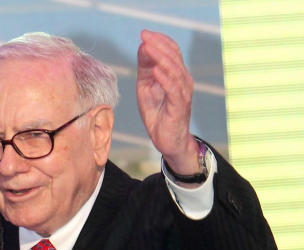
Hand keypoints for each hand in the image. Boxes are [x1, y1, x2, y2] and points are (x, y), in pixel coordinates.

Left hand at [136, 29, 200, 173]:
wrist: (168, 140)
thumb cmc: (158, 114)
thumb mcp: (146, 88)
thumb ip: (145, 69)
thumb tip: (142, 47)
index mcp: (175, 75)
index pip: (171, 52)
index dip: (159, 41)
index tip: (144, 33)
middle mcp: (182, 81)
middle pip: (173, 58)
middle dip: (158, 45)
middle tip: (144, 35)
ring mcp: (182, 93)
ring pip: (174, 71)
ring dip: (161, 58)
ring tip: (149, 47)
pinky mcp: (178, 107)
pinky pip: (173, 90)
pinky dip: (165, 79)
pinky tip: (155, 70)